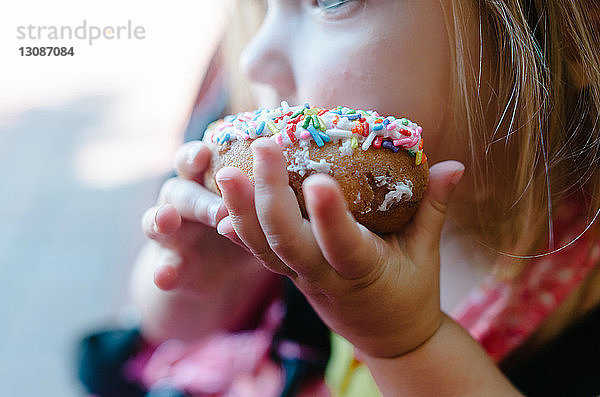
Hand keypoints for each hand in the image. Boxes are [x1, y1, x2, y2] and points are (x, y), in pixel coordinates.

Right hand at [135, 141, 278, 340]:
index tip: (206, 152)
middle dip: (195, 195)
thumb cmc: (247, 222)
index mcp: (207, 179)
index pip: (196, 159)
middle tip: (217, 208)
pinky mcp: (170, 263)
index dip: (197, 154)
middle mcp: (185, 199)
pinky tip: (166, 277)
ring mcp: (173, 232)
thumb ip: (273, 185)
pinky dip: (162, 271)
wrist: (218, 269)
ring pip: (158, 220)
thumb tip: (318, 165)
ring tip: (166, 221)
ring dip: (161, 219)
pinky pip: (162, 266)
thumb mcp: (259, 203)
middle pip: (180, 188)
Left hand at [215, 137, 463, 357]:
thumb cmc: (411, 292)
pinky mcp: (290, 275)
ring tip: (225, 170)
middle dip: (270, 196)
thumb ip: (434, 207)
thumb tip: (456, 165)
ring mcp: (302, 278)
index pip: (343, 245)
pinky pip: (259, 254)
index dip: (330, 217)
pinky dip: (238, 231)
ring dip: (241, 210)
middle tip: (263, 146)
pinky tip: (219, 203)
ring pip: (264, 249)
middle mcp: (325, 277)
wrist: (388, 338)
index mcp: (364, 272)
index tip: (319, 179)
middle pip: (288, 242)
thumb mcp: (426, 254)